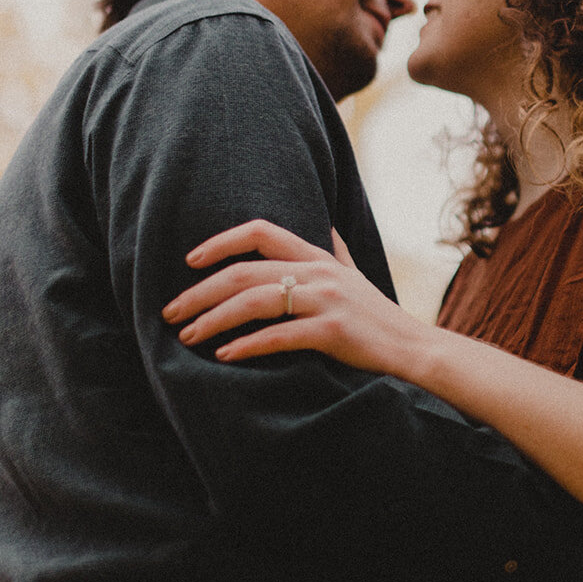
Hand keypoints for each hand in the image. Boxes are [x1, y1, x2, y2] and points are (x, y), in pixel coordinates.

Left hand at [165, 219, 423, 376]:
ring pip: (255, 302)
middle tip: (169, 312)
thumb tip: (325, 226)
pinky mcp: (334, 330)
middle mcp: (320, 272)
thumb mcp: (355, 274)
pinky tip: (225, 356)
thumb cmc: (377, 315)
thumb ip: (335, 251)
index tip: (190, 260)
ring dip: (214, 320)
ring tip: (188, 336)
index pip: (262, 231)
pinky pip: (279, 335)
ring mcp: (328, 299)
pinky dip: (247, 345)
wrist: (413, 347)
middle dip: (200, 292)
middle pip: (245, 272)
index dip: (221, 241)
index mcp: (319, 256)